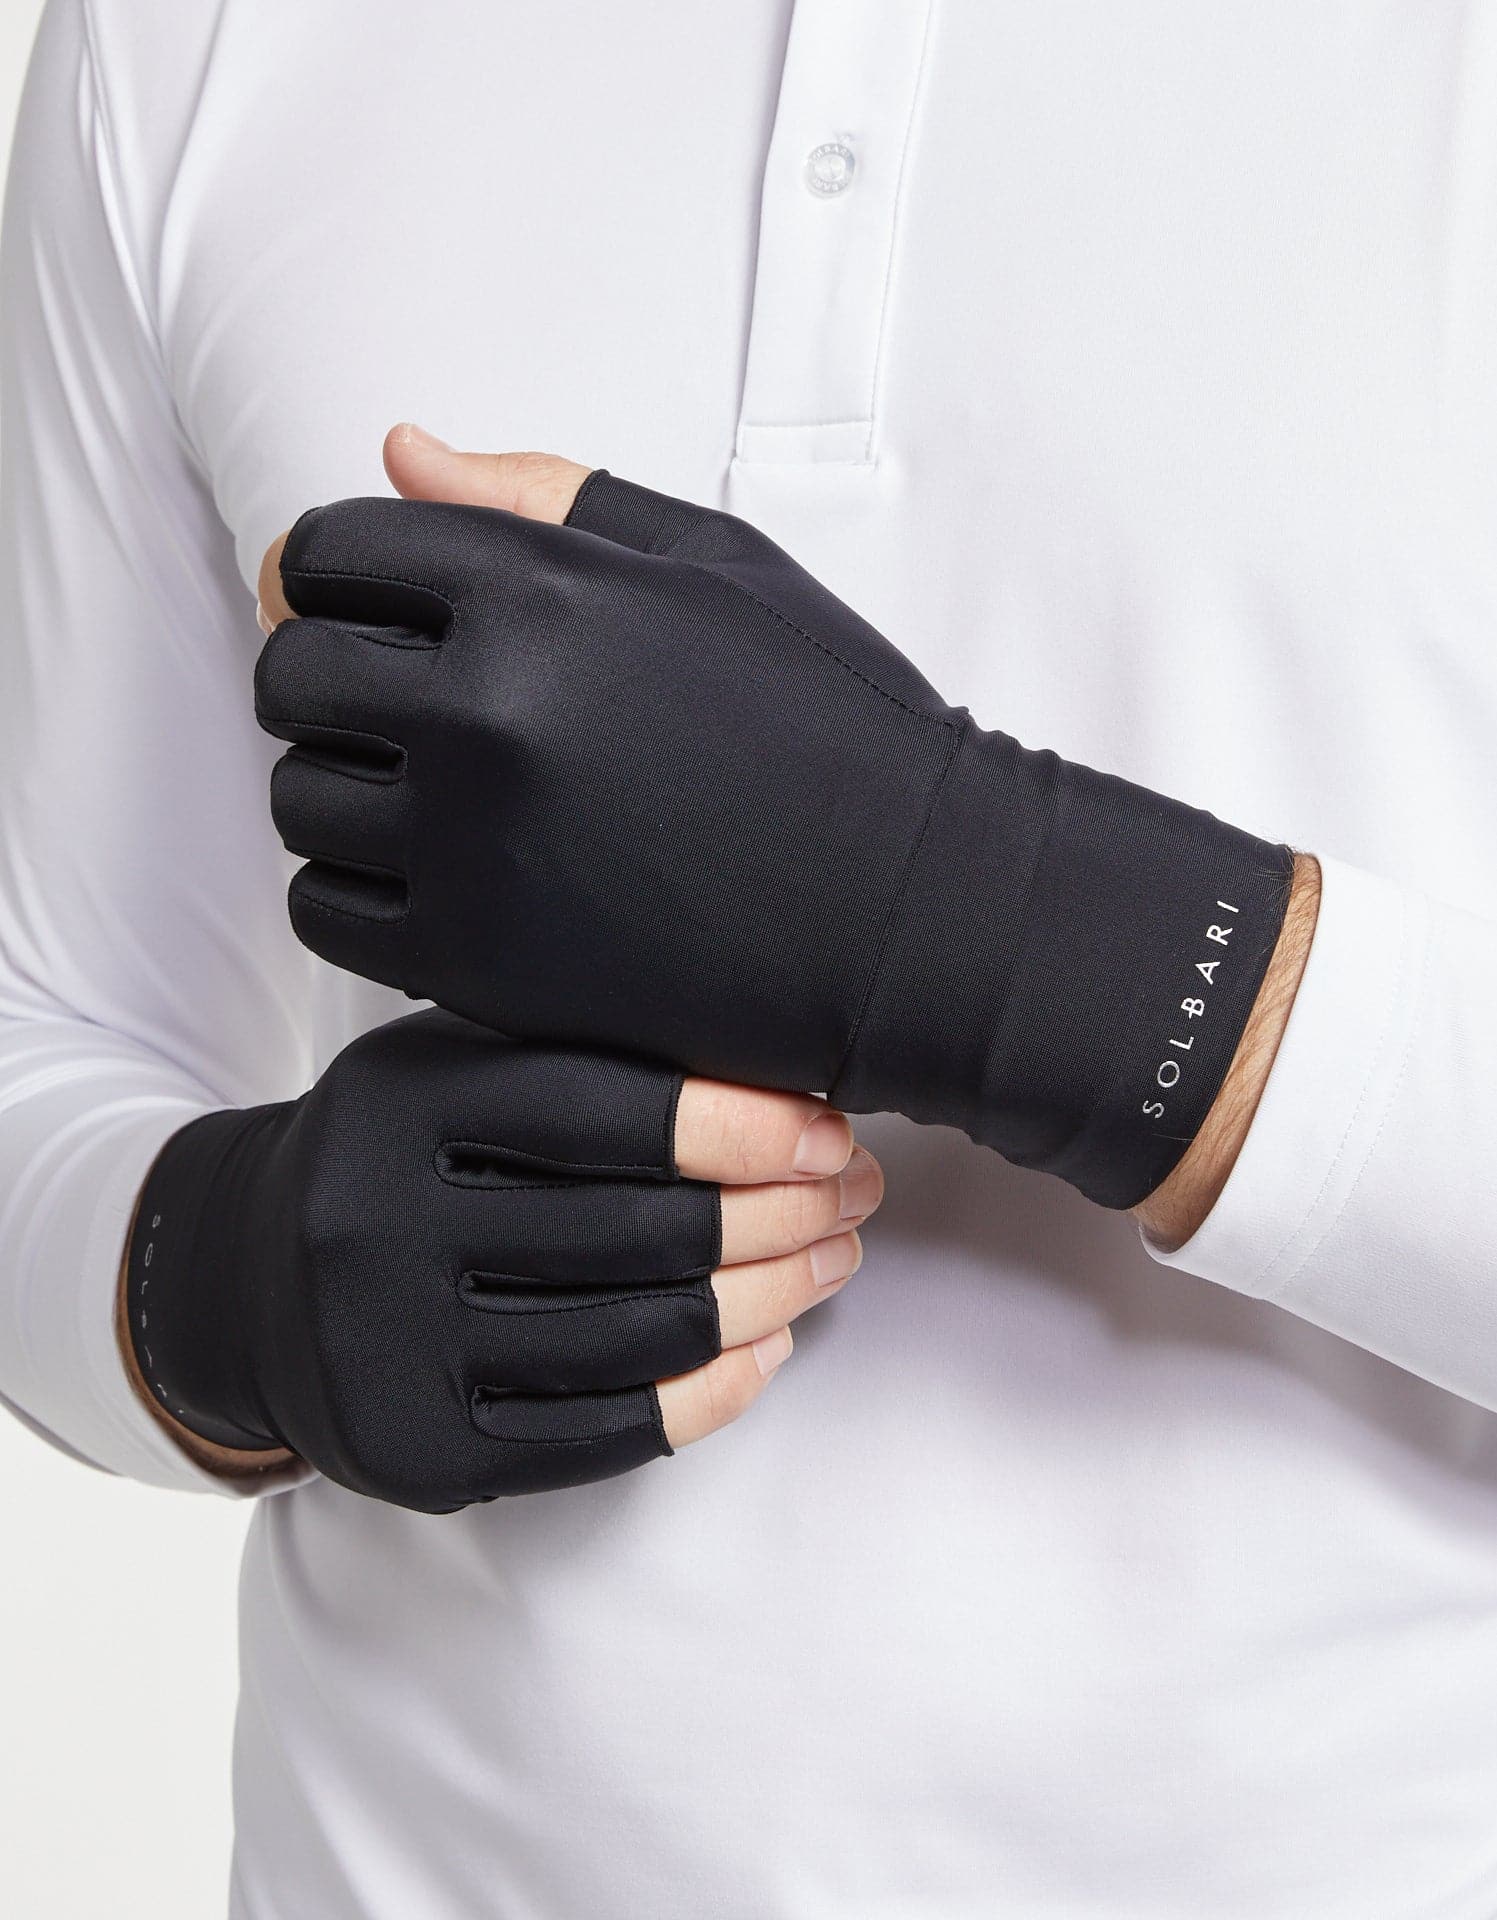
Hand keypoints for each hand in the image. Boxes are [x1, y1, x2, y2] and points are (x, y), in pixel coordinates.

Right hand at [124, 1007, 881, 1510]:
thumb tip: (786, 1092)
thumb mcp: (458, 1066)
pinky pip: (605, 1434)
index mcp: (403, 1102)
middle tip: (855, 1198)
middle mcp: (382, 1226)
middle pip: (637, 1231)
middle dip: (780, 1214)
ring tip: (831, 1261)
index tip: (830, 1133)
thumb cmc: (402, 1151)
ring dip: (769, 1301)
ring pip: (637, 1336)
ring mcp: (392, 1351)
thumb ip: (585, 1060)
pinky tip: (767, 1351)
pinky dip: (711, 1393)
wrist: (251, 1279)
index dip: (742, 1125)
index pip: (607, 1111)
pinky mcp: (419, 1451)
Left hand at [256, 428, 1294, 1209]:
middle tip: (407, 707)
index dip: (341, 575)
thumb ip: (547, 498)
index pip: (331, 551)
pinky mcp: (476, 963)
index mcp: (542, 592)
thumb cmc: (833, 729)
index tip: (385, 612)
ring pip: (297, 795)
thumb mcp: (718, 566)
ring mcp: (475, 847)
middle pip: (292, 673)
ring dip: (342, 785)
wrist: (915, 914)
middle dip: (330, 677)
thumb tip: (402, 449)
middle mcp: (488, 713)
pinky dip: (354, 888)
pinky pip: (324, 909)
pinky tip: (437, 874)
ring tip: (436, 795)